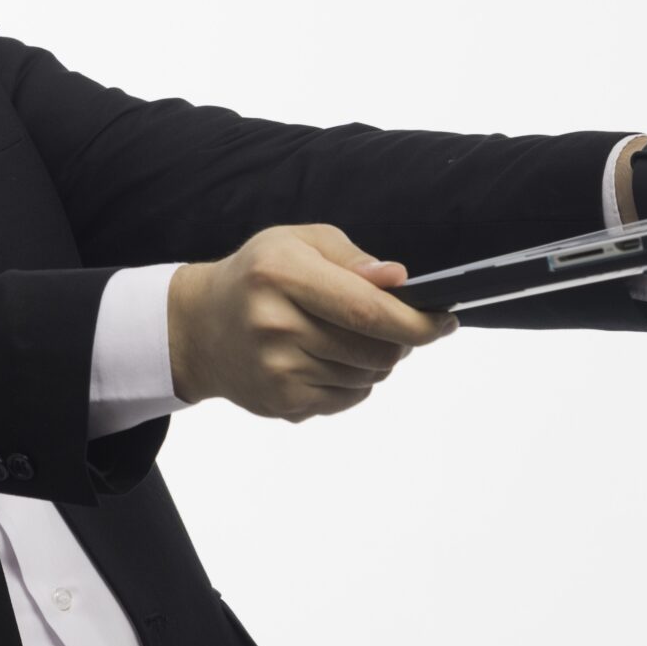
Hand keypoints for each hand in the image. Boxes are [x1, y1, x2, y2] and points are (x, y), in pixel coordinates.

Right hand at [167, 224, 458, 420]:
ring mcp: (277, 370)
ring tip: (351, 337)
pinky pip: (349, 399)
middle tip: (398, 325)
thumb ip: (352, 258)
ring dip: (378, 360)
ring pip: (369, 377)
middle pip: (376, 350)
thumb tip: (398, 280)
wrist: (200, 327)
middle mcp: (275, 324)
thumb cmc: (258, 275)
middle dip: (403, 340)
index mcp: (282, 274)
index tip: (445, 321)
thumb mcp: (299, 242)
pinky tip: (330, 359)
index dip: (417, 321)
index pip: (368, 310)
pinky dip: (356, 381)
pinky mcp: (282, 403)